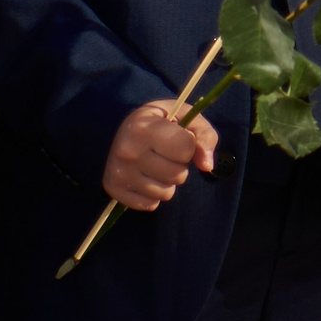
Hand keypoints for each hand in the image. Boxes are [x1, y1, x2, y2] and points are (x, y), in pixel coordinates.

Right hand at [102, 99, 218, 210]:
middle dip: (179, 165)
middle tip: (165, 153)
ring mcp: (119, 173)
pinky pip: (151, 204)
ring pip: (166, 193)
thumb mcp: (186, 117)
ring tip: (156, 164)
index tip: (177, 137)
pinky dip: (153, 194)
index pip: (186, 149)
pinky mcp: (114, 190)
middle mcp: (127, 151)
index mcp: (144, 127)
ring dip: (168, 181)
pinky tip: (145, 177)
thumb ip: (204, 136)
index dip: (188, 145)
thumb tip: (207, 165)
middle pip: (178, 174)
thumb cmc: (162, 122)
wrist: (126, 130)